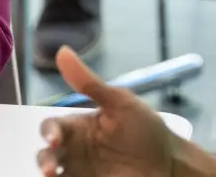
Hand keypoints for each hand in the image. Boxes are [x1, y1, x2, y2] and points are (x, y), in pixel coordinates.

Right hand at [36, 48, 176, 176]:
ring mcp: (82, 172)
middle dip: (44, 160)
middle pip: (46, 154)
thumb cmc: (146, 130)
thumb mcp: (120, 103)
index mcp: (79, 127)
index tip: (55, 139)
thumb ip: (90, 84)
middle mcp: (75, 151)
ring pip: (54, 174)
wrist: (171, 165)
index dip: (48, 131)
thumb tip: (62, 51)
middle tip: (51, 169)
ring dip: (48, 174)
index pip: (53, 127)